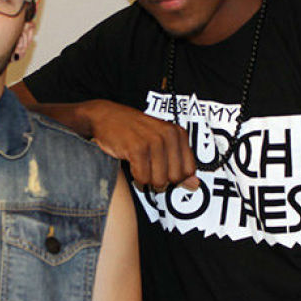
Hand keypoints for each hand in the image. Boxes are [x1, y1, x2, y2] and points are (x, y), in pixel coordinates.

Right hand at [82, 99, 197, 191]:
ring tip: (139, 163)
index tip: (162, 167)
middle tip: (148, 165)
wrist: (105, 117)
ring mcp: (154, 141)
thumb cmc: (133, 130)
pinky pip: (143, 178)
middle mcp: (169, 135)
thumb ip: (179, 164)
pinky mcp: (138, 148)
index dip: (173, 175)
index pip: (188, 170)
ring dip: (146, 178)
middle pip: (174, 179)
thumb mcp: (161, 143)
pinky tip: (131, 163)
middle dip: (159, 178)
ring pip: (159, 181)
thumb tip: (194, 184)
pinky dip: (136, 177)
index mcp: (178, 133)